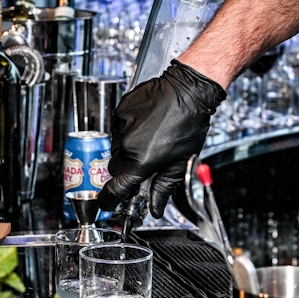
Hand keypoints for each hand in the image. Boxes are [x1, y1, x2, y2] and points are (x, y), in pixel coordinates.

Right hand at [98, 60, 225, 218]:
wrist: (188, 89)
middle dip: (125, 173)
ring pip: (116, 149)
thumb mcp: (180, 163)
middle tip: (143, 168)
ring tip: (149, 142)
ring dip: (128, 152)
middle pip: (114, 170)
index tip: (109, 204)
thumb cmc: (189, 123)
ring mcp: (120, 127)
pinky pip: (117, 130)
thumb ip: (163, 188)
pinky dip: (128, 133)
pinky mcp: (120, 112)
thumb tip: (155, 207)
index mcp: (141, 163)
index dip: (109, 201)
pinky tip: (145, 127)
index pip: (114, 190)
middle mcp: (126, 146)